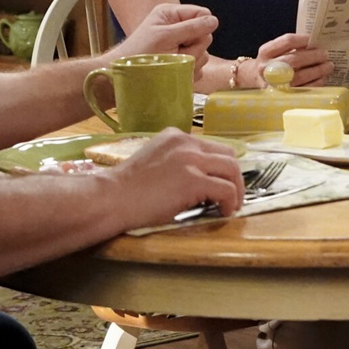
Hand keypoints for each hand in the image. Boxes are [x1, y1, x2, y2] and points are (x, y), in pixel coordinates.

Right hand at [102, 128, 242, 221]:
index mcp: (175, 136)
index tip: (220, 181)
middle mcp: (186, 142)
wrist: (111, 198)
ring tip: (232, 205)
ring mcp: (191, 160)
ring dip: (237, 189)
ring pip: (232, 169)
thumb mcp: (154, 161)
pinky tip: (223, 212)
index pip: (211, 146)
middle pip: (228, 154)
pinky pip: (226, 189)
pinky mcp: (194, 180)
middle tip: (232, 195)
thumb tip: (197, 179)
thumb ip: (176, 162)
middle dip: (234, 176)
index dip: (219, 166)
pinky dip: (230, 202)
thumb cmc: (127, 188)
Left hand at [112, 3, 216, 71]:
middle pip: (206, 35)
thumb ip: (191, 28)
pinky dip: (189, 72)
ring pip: (204, 54)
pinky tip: (175, 73)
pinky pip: (199, 67)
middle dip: (193, 47)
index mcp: (172, 15)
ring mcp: (182, 47)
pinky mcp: (183, 63)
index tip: (185, 38)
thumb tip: (214, 21)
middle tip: (175, 53)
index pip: (203, 14)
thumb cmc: (140, 53)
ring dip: (190, 62)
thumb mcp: (165, 37)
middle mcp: (178, 28)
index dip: (201, 27)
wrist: (126, 77)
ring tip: (171, 64)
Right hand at [257, 33, 333, 86]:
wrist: (255, 81)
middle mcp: (267, 68)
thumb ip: (290, 46)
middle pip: (294, 60)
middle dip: (313, 56)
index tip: (315, 39)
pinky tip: (323, 78)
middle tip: (325, 54)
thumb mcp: (274, 50)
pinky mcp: (282, 96)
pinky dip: (316, 83)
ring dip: (318, 70)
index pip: (288, 41)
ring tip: (329, 65)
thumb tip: (316, 45)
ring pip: (300, 76)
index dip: (304, 39)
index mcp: (266, 52)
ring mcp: (274, 84)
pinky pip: (303, 89)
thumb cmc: (271, 63)